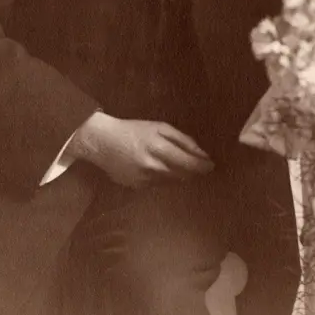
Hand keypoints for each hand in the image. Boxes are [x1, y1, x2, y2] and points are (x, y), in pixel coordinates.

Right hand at [67, 113, 213, 187]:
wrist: (101, 142)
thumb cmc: (133, 130)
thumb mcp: (159, 127)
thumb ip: (182, 140)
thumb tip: (202, 153)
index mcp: (159, 148)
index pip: (189, 163)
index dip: (203, 166)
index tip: (212, 166)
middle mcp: (153, 167)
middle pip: (183, 176)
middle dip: (194, 172)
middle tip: (201, 167)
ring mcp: (144, 180)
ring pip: (172, 182)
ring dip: (180, 176)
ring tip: (182, 167)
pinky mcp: (136, 188)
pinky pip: (158, 185)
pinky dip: (164, 179)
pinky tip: (160, 170)